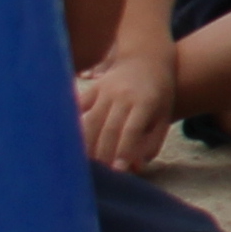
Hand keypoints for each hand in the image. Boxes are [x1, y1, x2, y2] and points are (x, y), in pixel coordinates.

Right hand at [78, 43, 177, 171]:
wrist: (147, 57)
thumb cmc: (159, 92)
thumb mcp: (164, 114)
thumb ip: (153, 141)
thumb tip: (137, 165)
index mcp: (145, 102)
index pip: (131, 130)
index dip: (124, 151)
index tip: (118, 170)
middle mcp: (123, 96)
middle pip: (108, 129)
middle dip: (103, 154)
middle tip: (99, 174)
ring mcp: (106, 91)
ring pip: (91, 122)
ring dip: (86, 145)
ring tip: (83, 164)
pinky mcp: (93, 88)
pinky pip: (79, 107)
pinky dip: (72, 124)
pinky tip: (66, 141)